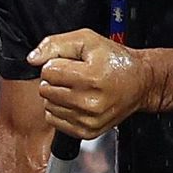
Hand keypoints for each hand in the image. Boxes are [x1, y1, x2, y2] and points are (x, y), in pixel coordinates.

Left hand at [30, 31, 146, 137]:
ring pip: (48, 106)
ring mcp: (89, 120)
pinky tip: (75, 102)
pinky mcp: (87, 132)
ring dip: (57, 95)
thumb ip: (56, 44)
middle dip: (54, 80)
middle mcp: (90, 102)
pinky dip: (60, 110)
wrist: (140, 83)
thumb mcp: (87, 40)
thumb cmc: (115, 60)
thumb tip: (33, 59)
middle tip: (73, 75)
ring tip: (76, 88)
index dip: (55, 64)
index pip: (48, 71)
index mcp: (91, 77)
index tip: (70, 64)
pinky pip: (55, 121)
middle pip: (45, 89)